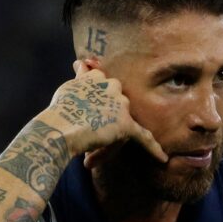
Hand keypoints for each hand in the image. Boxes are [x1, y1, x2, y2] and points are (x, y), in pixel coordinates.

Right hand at [39, 60, 167, 163]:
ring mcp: (120, 105)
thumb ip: (80, 77)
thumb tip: (80, 62)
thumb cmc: (59, 111)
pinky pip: (143, 137)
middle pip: (117, 106)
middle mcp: (113, 87)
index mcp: (98, 77)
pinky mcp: (125, 124)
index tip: (89, 114)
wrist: (59, 128)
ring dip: (111, 136)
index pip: (106, 90)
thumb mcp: (69, 88)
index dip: (98, 106)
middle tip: (88, 133)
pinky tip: (163, 159)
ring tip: (91, 150)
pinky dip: (153, 149)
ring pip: (123, 122)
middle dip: (106, 120)